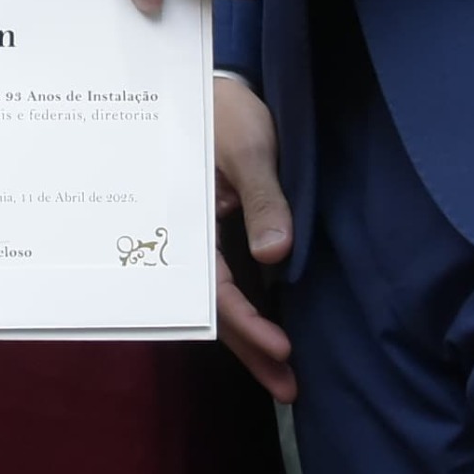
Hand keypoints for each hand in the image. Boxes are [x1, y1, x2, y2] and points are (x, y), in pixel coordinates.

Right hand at [213, 76, 296, 400]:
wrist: (215, 83)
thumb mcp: (249, 146)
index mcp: (185, 218)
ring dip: (251, 339)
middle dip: (250, 351)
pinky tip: (271, 333)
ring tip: (285, 379)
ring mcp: (205, 239)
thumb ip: (263, 200)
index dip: (246, 323)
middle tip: (289, 390)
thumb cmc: (226, 108)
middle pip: (215, 307)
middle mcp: (191, 237)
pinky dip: (252, 311)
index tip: (283, 349)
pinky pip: (231, 281)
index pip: (213, 287)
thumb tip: (276, 256)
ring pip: (223, 300)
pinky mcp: (222, 233)